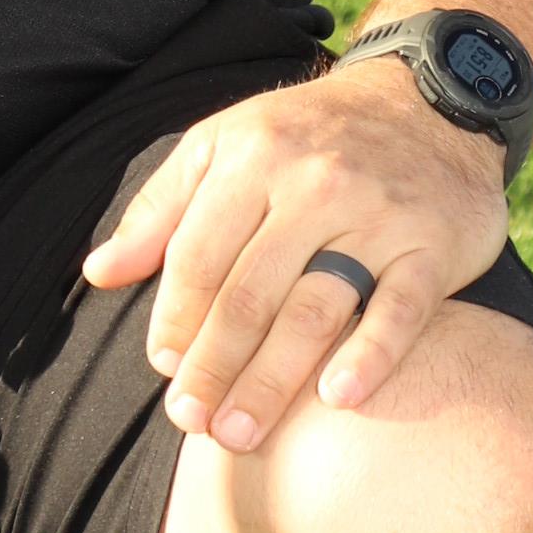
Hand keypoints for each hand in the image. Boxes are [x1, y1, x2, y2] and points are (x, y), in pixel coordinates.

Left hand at [80, 60, 510, 449]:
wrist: (427, 101)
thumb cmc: (309, 134)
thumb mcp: (224, 143)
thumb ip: (160, 209)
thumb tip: (100, 272)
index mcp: (253, 158)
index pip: (199, 254)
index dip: (175, 317)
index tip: (164, 368)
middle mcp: (313, 185)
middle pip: (250, 294)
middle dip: (214, 365)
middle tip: (192, 421)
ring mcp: (376, 215)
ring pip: (314, 310)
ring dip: (272, 380)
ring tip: (240, 432)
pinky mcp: (432, 244)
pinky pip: (400, 310)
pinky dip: (370, 356)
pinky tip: (336, 399)